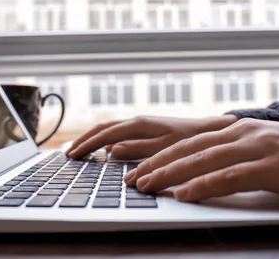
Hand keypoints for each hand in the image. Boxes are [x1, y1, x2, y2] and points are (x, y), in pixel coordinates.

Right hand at [67, 115, 238, 159]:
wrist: (210, 131)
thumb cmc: (189, 141)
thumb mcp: (164, 148)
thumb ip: (137, 149)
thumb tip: (110, 150)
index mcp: (138, 125)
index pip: (104, 134)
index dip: (86, 145)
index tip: (71, 155)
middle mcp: (137, 122)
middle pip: (102, 129)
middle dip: (84, 141)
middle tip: (68, 154)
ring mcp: (141, 125)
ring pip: (109, 130)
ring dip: (92, 140)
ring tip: (79, 151)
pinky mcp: (146, 130)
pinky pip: (118, 134)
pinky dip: (105, 141)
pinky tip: (103, 151)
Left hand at [125, 118, 278, 202]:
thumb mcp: (268, 150)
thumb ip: (240, 156)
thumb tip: (212, 170)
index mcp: (239, 129)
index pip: (190, 142)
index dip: (161, 155)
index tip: (138, 167)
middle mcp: (243, 132)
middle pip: (189, 148)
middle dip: (156, 164)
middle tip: (131, 179)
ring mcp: (257, 146)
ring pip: (202, 159)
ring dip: (170, 174)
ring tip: (146, 186)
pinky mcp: (272, 166)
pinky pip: (229, 176)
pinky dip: (202, 185)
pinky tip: (184, 195)